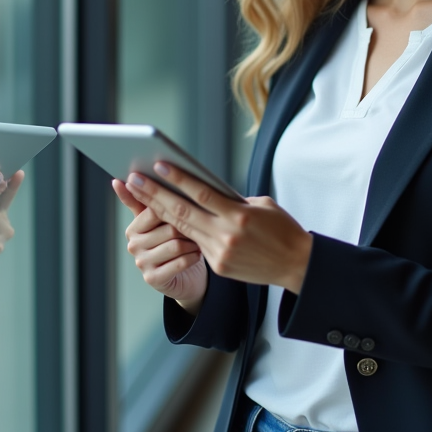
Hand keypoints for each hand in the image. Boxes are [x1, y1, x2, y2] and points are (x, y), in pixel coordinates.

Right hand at [112, 179, 206, 313]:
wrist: (185, 276)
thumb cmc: (177, 241)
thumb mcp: (164, 220)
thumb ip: (148, 199)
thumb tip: (124, 177)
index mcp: (133, 227)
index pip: (154, 210)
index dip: (176, 208)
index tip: (190, 206)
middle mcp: (133, 245)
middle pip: (168, 227)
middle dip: (188, 227)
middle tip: (201, 226)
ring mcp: (141, 263)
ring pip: (175, 245)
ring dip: (193, 243)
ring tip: (200, 241)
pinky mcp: (153, 279)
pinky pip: (179, 263)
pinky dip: (193, 257)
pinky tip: (197, 255)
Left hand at [122, 163, 312, 293]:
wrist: (296, 265)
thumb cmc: (282, 229)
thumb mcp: (262, 205)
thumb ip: (233, 200)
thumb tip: (205, 191)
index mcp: (239, 216)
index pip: (201, 193)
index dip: (177, 179)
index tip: (158, 165)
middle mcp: (226, 235)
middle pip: (182, 211)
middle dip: (155, 194)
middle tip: (135, 179)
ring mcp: (220, 253)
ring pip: (183, 228)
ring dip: (159, 211)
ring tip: (142, 194)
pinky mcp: (219, 266)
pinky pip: (196, 244)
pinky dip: (181, 230)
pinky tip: (164, 216)